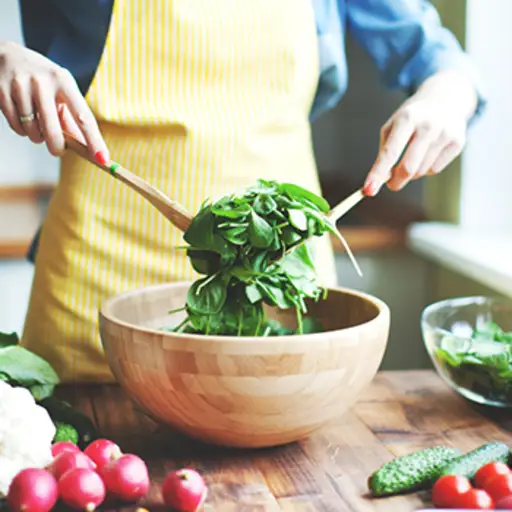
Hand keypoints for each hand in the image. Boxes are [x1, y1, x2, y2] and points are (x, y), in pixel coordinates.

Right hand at [0, 41, 108, 160]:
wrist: (5, 54)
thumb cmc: (42, 79)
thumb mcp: (61, 90)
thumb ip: (71, 118)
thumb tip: (85, 148)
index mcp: (64, 80)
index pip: (83, 117)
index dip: (94, 141)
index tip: (103, 159)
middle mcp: (43, 82)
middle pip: (54, 131)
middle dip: (57, 147)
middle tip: (58, 150)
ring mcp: (20, 86)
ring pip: (33, 131)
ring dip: (37, 136)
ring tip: (37, 123)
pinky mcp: (2, 92)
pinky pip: (16, 126)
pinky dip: (22, 130)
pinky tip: (23, 117)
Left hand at [363, 70, 477, 195]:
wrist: (445, 99)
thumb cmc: (411, 118)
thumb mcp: (392, 127)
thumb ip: (385, 153)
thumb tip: (379, 181)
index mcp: (406, 119)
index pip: (390, 152)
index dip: (378, 173)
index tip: (368, 190)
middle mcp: (427, 125)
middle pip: (408, 168)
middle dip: (396, 181)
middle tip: (391, 184)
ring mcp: (445, 133)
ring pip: (421, 171)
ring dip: (412, 173)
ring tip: (413, 156)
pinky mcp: (458, 142)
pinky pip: (435, 170)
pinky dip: (426, 168)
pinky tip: (429, 152)